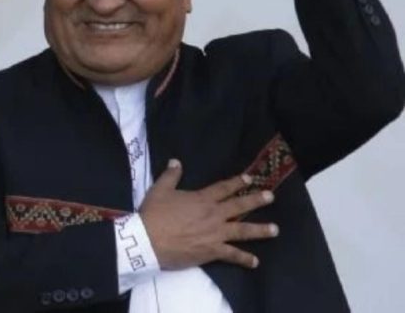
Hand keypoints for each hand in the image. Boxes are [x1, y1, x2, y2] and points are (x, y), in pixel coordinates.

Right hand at [140, 159, 278, 269]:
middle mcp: (213, 215)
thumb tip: (176, 161)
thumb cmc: (154, 214)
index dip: (237, 182)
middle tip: (270, 197)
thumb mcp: (159, 190)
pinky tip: (255, 262)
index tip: (250, 178)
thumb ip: (170, 176)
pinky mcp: (212, 251)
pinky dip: (244, 259)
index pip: (223, 188)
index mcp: (202, 199)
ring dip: (260, 229)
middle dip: (256, 200)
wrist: (148, 240)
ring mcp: (215, 234)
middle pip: (239, 206)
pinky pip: (232, 255)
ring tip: (275, 229)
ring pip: (242, 230)